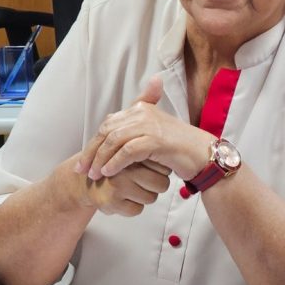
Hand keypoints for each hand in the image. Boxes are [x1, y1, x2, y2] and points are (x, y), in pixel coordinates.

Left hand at [75, 76, 211, 180]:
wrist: (202, 155)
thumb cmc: (179, 148)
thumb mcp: (154, 135)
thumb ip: (134, 132)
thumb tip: (111, 139)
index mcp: (142, 108)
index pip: (108, 124)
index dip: (94, 143)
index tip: (84, 162)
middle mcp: (143, 112)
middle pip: (107, 131)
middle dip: (92, 152)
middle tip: (82, 171)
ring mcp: (150, 125)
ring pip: (114, 141)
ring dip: (101, 159)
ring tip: (95, 176)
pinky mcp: (156, 140)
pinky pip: (128, 151)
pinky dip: (115, 163)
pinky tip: (109, 174)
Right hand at [80, 159, 170, 215]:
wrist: (84, 181)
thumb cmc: (114, 168)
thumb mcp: (130, 154)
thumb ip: (150, 154)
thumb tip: (174, 163)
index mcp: (132, 153)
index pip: (164, 167)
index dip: (160, 171)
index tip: (150, 170)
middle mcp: (125, 168)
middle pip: (162, 184)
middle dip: (156, 185)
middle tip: (142, 182)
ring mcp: (118, 185)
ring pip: (151, 198)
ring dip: (144, 196)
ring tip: (130, 189)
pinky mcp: (111, 202)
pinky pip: (137, 210)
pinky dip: (132, 207)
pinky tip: (122, 198)